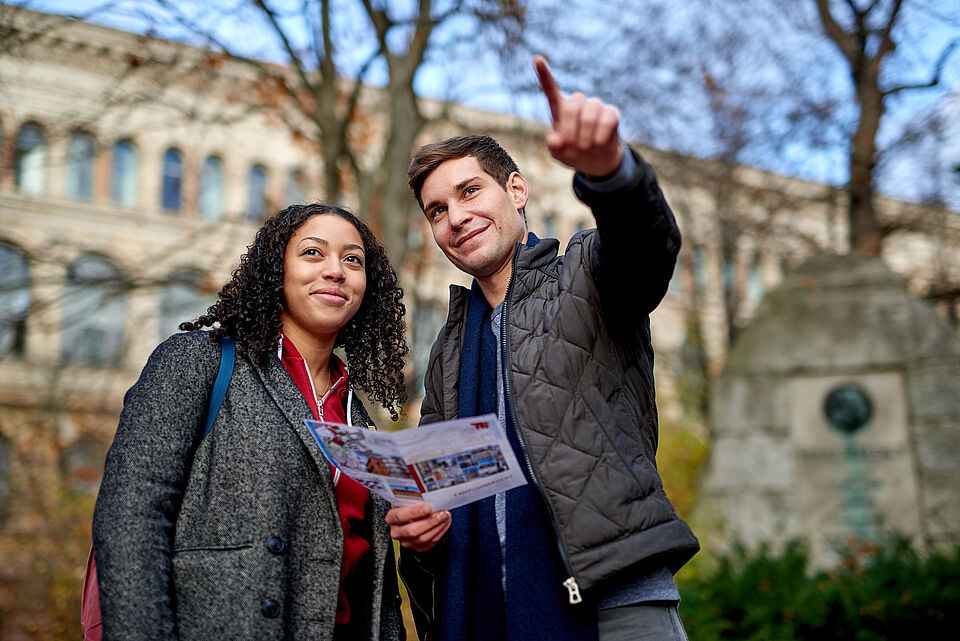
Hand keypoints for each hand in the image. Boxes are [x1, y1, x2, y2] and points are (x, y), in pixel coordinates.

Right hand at [386, 504, 450, 551]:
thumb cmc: (410, 507)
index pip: (400, 516)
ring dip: (438, 526)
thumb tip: (430, 498)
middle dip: (430, 521)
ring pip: (423, 538)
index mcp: (391, 518)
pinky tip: (444, 523)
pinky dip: (440, 531)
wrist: (411, 517)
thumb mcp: (408, 501)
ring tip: (445, 516)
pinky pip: (431, 542)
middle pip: (412, 531)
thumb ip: (416, 501)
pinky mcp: (417, 547)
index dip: (414, 512)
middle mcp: (396, 532)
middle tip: (441, 513)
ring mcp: (406, 542)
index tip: (428, 508)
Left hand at [534, 54, 623, 178]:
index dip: (544, 74)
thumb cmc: (572, 153)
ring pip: (589, 116)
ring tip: (585, 148)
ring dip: (585, 138)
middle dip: (570, 131)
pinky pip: (606, 120)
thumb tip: (555, 139)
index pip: (550, 87)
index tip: (538, 59)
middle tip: (571, 147)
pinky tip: (598, 143)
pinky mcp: (611, 113)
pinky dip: (600, 136)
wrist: (595, 161)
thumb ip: (554, 146)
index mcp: (559, 107)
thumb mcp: (558, 153)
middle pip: (571, 107)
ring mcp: (595, 105)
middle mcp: (577, 102)